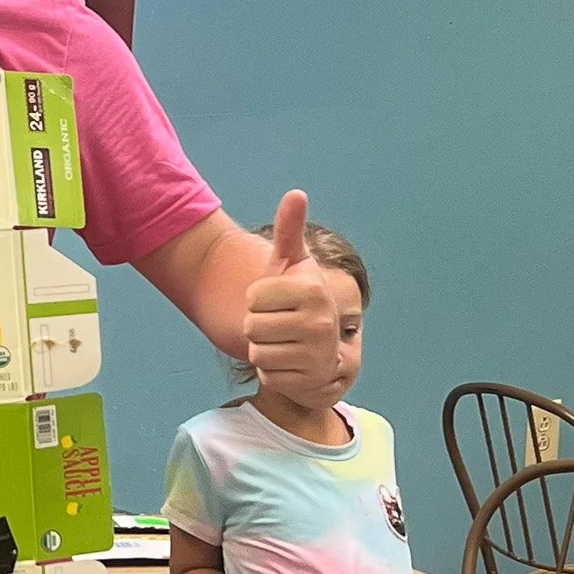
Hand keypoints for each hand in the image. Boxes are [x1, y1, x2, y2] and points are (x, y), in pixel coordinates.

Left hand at [244, 191, 339, 405]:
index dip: (257, 299)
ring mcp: (317, 354)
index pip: (252, 297)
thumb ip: (289, 230)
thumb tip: (296, 192)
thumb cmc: (298, 300)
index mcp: (313, 289)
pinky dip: (272, 371)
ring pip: (257, 351)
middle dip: (257, 326)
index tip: (275, 300)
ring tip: (283, 342)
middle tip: (278, 324)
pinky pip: (266, 374)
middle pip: (251, 326)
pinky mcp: (308, 381)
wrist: (321, 350)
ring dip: (263, 349)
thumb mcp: (291, 264)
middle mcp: (321, 322)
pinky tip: (289, 362)